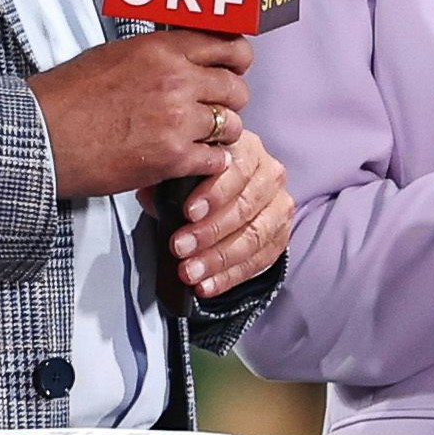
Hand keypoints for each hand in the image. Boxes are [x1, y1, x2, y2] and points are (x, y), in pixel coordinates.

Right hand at [28, 30, 250, 198]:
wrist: (42, 136)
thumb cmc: (65, 98)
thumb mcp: (113, 55)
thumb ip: (154, 55)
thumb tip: (178, 57)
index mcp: (161, 49)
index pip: (225, 45)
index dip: (237, 59)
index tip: (236, 68)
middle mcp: (176, 80)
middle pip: (235, 87)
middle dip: (230, 100)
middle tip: (219, 108)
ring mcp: (178, 120)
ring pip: (232, 125)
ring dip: (222, 134)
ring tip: (204, 139)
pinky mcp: (173, 157)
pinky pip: (217, 160)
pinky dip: (211, 163)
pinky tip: (197, 161)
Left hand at [166, 128, 288, 297]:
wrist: (227, 189)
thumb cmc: (197, 176)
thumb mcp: (180, 168)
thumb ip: (168, 178)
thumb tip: (152, 198)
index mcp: (245, 148)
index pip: (236, 168)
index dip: (214, 193)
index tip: (188, 213)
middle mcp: (270, 173)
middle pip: (246, 206)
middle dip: (210, 231)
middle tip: (179, 248)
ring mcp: (280, 205)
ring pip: (255, 236)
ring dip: (219, 259)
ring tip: (189, 272)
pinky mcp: (281, 234)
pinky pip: (260, 260)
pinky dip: (230, 277)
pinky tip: (207, 286)